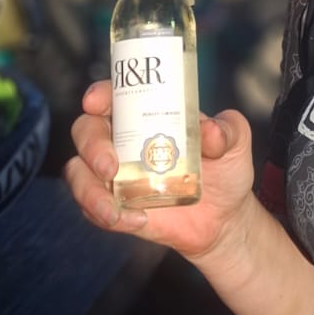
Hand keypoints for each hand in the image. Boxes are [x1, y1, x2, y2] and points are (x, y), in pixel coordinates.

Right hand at [64, 81, 256, 261]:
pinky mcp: (114, 205)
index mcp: (146, 113)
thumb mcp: (235, 143)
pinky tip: (137, 220)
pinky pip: (92, 208)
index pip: (113, 95)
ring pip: (78, 172)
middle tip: (111, 165)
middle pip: (85, 130)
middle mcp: (122, 139)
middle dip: (91, 145)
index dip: (99, 94)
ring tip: (113, 210)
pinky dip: (105, 215)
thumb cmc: (225, 169)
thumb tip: (210, 130)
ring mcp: (114, 174)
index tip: (96, 101)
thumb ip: (227, 131)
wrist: (224, 219)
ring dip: (88, 190)